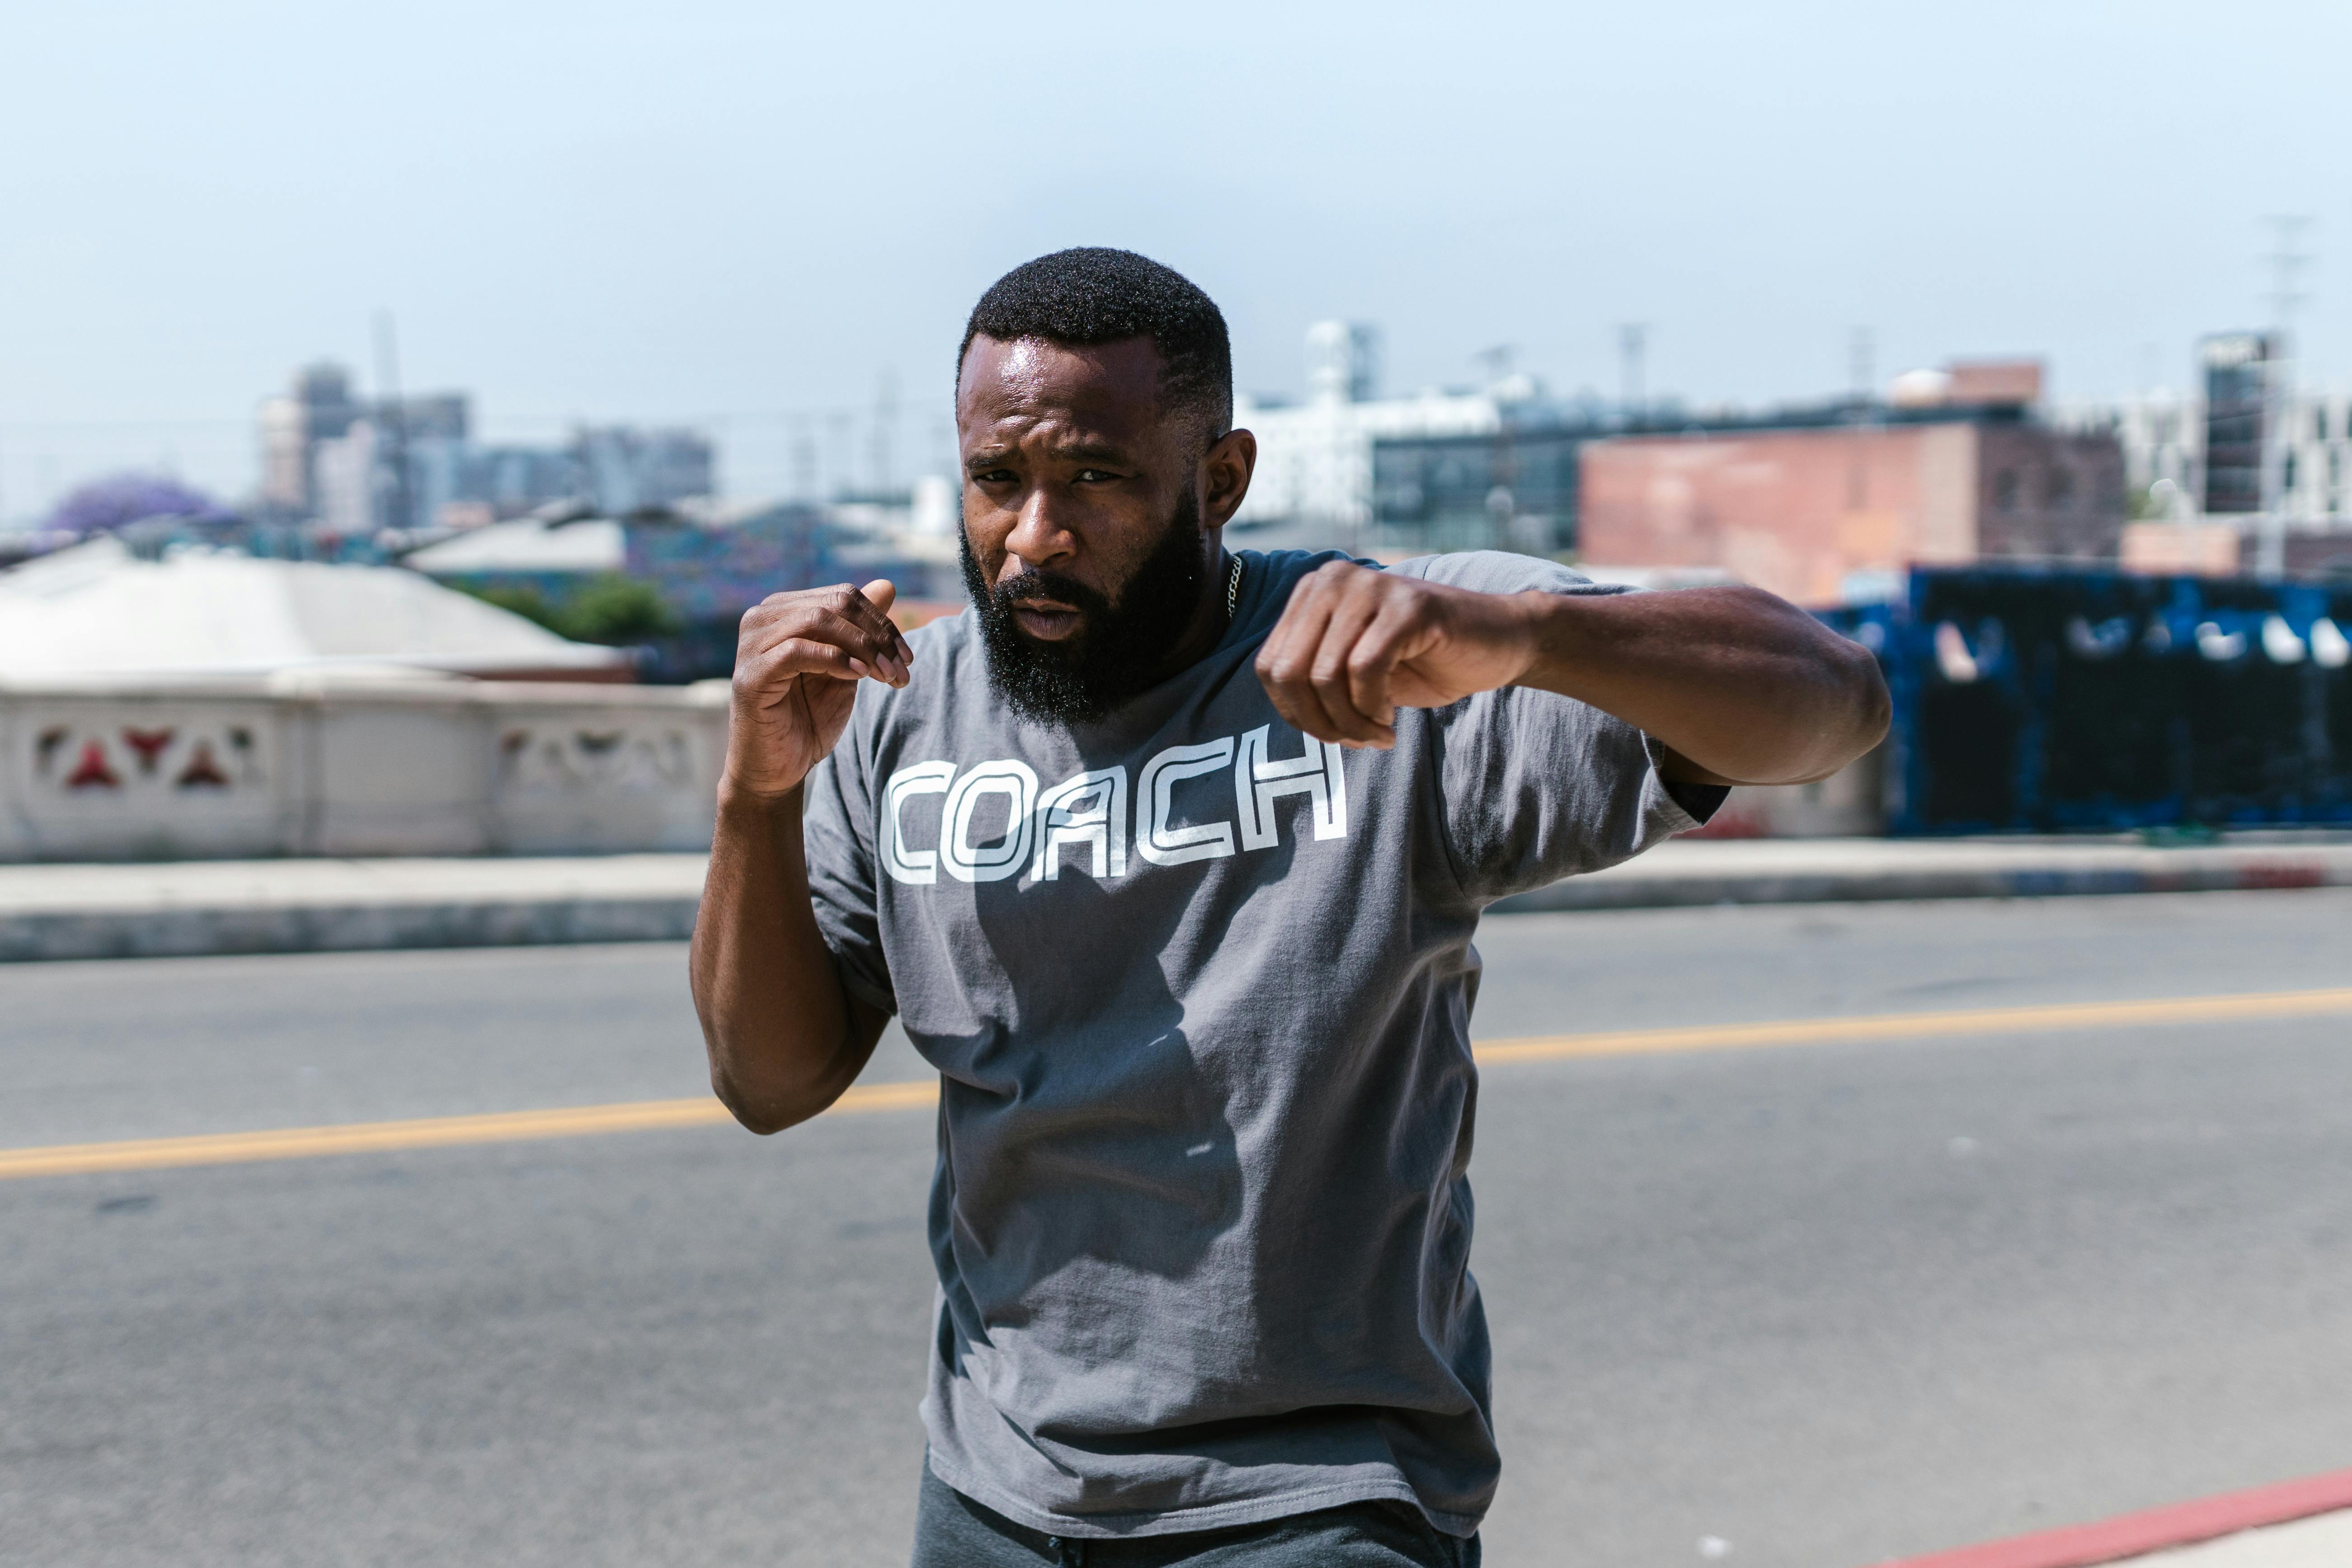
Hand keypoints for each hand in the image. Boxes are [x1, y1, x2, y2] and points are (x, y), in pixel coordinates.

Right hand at [726, 580, 912, 797]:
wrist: (777, 769)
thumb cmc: (808, 718)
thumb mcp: (847, 668)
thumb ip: (862, 629)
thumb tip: (887, 584)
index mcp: (783, 611)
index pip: (843, 596)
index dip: (882, 623)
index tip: (908, 659)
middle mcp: (761, 619)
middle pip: (835, 604)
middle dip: (878, 636)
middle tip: (902, 670)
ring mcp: (751, 645)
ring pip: (818, 621)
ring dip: (863, 648)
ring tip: (886, 677)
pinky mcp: (749, 676)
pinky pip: (797, 651)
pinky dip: (836, 660)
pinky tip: (859, 677)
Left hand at [1254, 562, 1537, 748]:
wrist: (1498, 643)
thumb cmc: (1421, 662)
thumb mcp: (1352, 671)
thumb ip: (1313, 679)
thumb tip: (1289, 712)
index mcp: (1312, 592)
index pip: (1269, 664)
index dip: (1292, 712)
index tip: (1329, 732)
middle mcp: (1334, 579)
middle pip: (1290, 671)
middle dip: (1318, 722)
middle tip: (1355, 742)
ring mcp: (1371, 587)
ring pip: (1326, 675)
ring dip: (1350, 723)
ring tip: (1377, 735)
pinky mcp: (1408, 606)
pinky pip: (1365, 670)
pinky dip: (1372, 709)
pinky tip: (1390, 722)